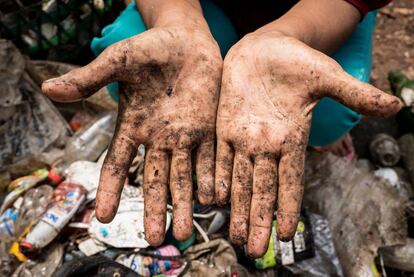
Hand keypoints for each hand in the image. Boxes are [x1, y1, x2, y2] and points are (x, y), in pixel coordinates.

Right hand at [43, 27, 221, 244]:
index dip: (110, 188)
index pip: (117, 163)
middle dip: (154, 208)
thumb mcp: (118, 62)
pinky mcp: (206, 129)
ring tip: (185, 231)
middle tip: (157, 238)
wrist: (186, 40)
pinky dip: (211, 178)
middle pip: (154, 180)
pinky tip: (213, 200)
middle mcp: (158, 138)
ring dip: (184, 203)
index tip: (102, 215)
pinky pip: (208, 158)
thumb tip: (48, 88)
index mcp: (133, 126)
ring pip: (183, 176)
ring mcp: (183, 136)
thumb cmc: (150, 49)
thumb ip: (90, 78)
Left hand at [215, 33, 401, 256]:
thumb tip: (395, 105)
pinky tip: (212, 199)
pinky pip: (219, 156)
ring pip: (238, 179)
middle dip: (258, 219)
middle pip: (263, 189)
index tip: (286, 234)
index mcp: (292, 139)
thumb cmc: (298, 61)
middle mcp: (267, 145)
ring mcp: (244, 137)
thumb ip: (354, 94)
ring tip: (233, 235)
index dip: (288, 207)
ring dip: (237, 208)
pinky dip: (215, 177)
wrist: (264, 47)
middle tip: (252, 250)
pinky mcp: (224, 126)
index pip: (291, 181)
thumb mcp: (327, 77)